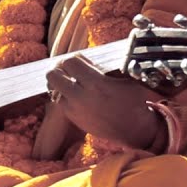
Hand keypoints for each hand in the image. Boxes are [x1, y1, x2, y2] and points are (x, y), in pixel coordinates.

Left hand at [46, 55, 166, 151]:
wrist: (134, 129)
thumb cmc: (134, 100)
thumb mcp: (127, 78)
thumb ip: (106, 67)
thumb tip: (90, 57)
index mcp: (96, 83)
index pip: (70, 62)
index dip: (75, 58)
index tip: (82, 60)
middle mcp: (81, 97)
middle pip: (53, 74)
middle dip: (60, 68)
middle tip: (70, 68)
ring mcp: (75, 109)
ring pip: (53, 89)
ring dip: (59, 82)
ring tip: (69, 80)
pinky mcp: (73, 119)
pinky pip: (59, 102)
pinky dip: (63, 95)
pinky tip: (74, 92)